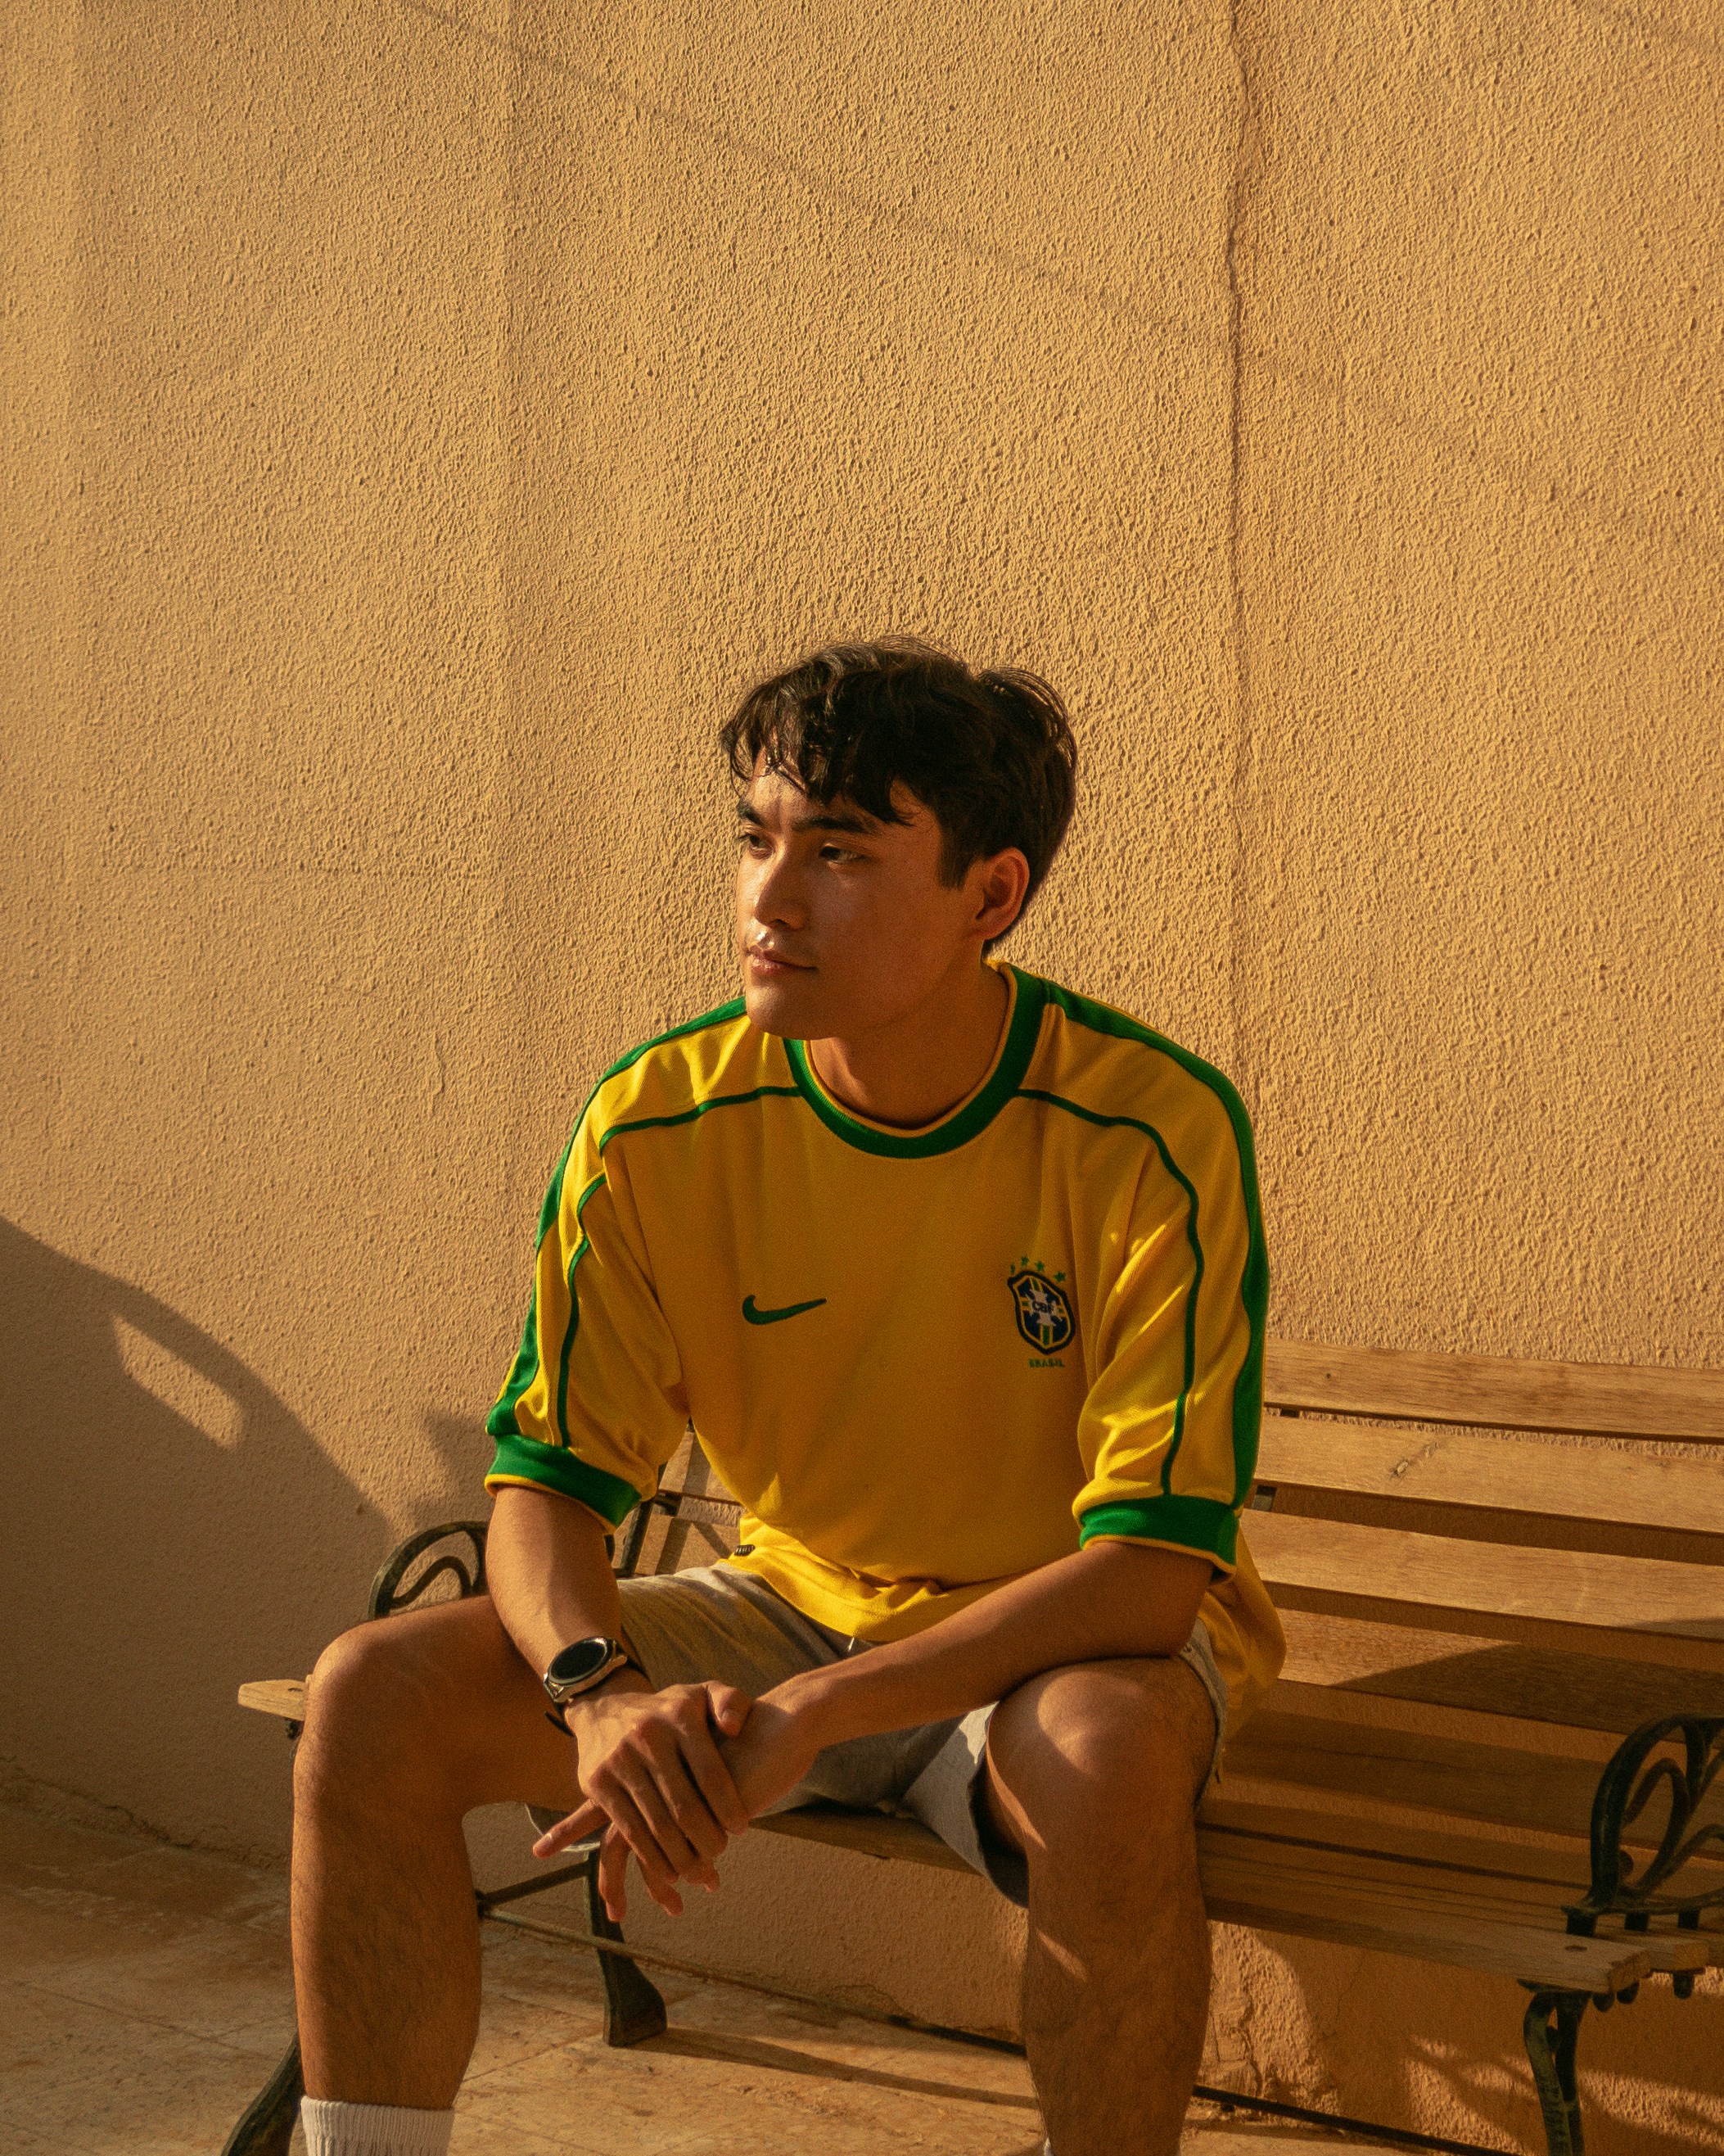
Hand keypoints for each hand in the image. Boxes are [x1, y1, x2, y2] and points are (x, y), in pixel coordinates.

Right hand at [532, 1680, 752, 1917]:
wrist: (605, 1707)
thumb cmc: (669, 1710)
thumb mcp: (703, 1693)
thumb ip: (731, 1702)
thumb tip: (733, 1730)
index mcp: (679, 1717)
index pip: (711, 1773)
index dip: (729, 1807)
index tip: (740, 1829)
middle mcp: (648, 1736)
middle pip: (684, 1805)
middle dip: (706, 1839)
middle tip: (719, 1853)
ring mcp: (620, 1759)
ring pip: (656, 1824)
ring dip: (680, 1857)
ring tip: (698, 1872)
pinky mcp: (598, 1782)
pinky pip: (628, 1829)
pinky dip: (650, 1857)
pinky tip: (668, 1873)